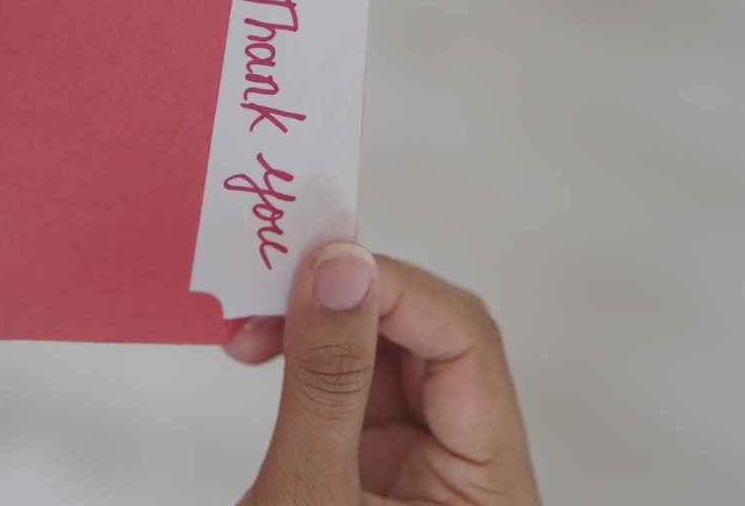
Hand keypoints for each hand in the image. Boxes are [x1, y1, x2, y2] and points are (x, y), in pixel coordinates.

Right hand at [226, 244, 540, 504]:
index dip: (396, 291)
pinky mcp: (373, 462)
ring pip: (388, 353)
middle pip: (432, 341)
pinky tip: (263, 345)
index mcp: (491, 492)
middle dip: (351, 299)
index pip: (468, 348)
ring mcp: (420, 465)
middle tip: (277, 275)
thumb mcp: (311, 496)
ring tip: (253, 318)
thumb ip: (327, 381)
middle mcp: (468, 470)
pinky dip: (307, 355)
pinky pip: (351, 383)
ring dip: (320, 321)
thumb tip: (339, 270)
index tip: (322, 261)